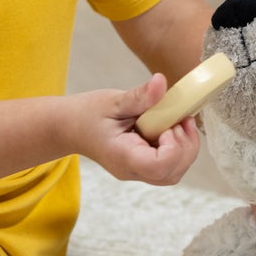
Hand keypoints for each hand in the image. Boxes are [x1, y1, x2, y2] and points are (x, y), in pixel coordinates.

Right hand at [70, 74, 202, 185]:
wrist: (70, 128)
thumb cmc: (87, 114)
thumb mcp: (112, 101)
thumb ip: (139, 96)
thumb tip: (161, 82)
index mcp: (123, 157)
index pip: (159, 166)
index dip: (174, 146)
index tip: (168, 123)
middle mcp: (132, 171)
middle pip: (172, 173)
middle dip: (186, 146)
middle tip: (179, 119)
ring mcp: (137, 172)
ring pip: (173, 173)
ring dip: (184, 148)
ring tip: (175, 122)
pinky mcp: (142, 166)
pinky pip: (168, 166)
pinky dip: (177, 148)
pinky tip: (169, 128)